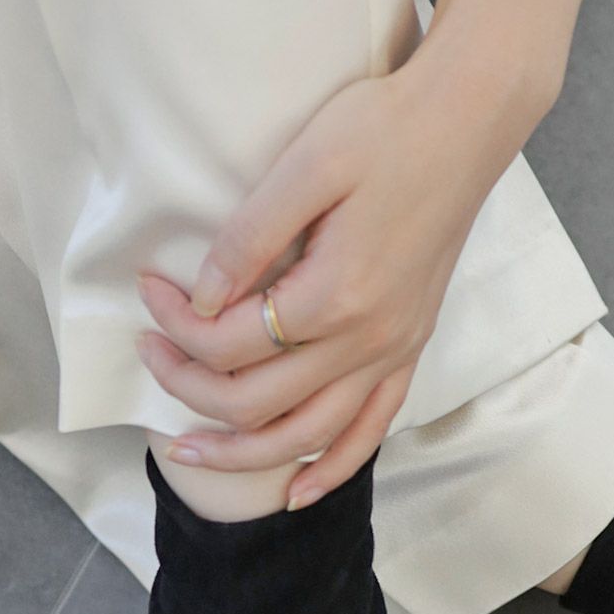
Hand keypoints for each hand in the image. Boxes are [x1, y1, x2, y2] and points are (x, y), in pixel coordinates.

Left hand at [134, 42, 552, 506]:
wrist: (466, 123)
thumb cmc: (385, 130)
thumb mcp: (307, 164)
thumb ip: (250, 238)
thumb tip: (201, 298)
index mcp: (337, 294)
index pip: (231, 341)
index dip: (176, 324)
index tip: (147, 286)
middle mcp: (369, 340)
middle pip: (257, 402)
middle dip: (188, 385)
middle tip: (149, 350)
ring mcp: (394, 352)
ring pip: (307, 437)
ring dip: (242, 454)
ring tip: (187, 450)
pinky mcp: (410, 349)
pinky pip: (370, 431)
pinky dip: (331, 467)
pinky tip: (294, 491)